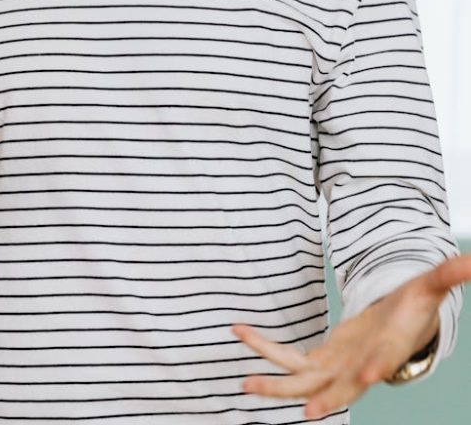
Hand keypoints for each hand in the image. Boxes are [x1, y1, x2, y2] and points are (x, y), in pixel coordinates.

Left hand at [231, 253, 470, 419]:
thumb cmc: (410, 309)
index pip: (383, 363)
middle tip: (303, 415)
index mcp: (385, 351)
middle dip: (318, 400)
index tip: (369, 378)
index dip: (377, 370)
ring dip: (274, 383)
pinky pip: (286, 358)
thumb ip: (446, 275)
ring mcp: (334, 368)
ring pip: (301, 381)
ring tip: (243, 381)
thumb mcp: (427, 288)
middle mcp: (357, 369)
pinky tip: (239, 331)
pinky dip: (263, 347)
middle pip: (337, 389)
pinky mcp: (318, 360)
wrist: (392, 331)